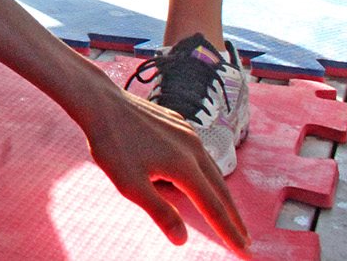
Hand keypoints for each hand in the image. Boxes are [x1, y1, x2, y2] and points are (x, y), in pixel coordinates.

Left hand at [82, 89, 251, 255]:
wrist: (101, 102)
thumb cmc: (112, 143)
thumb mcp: (131, 185)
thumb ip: (160, 212)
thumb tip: (182, 240)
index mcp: (185, 167)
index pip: (214, 208)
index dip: (230, 232)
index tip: (244, 251)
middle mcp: (193, 148)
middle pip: (221, 189)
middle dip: (234, 216)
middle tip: (245, 239)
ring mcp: (187, 133)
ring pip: (213, 169)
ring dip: (223, 193)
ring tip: (229, 212)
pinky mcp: (178, 123)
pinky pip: (201, 152)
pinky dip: (209, 172)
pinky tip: (204, 175)